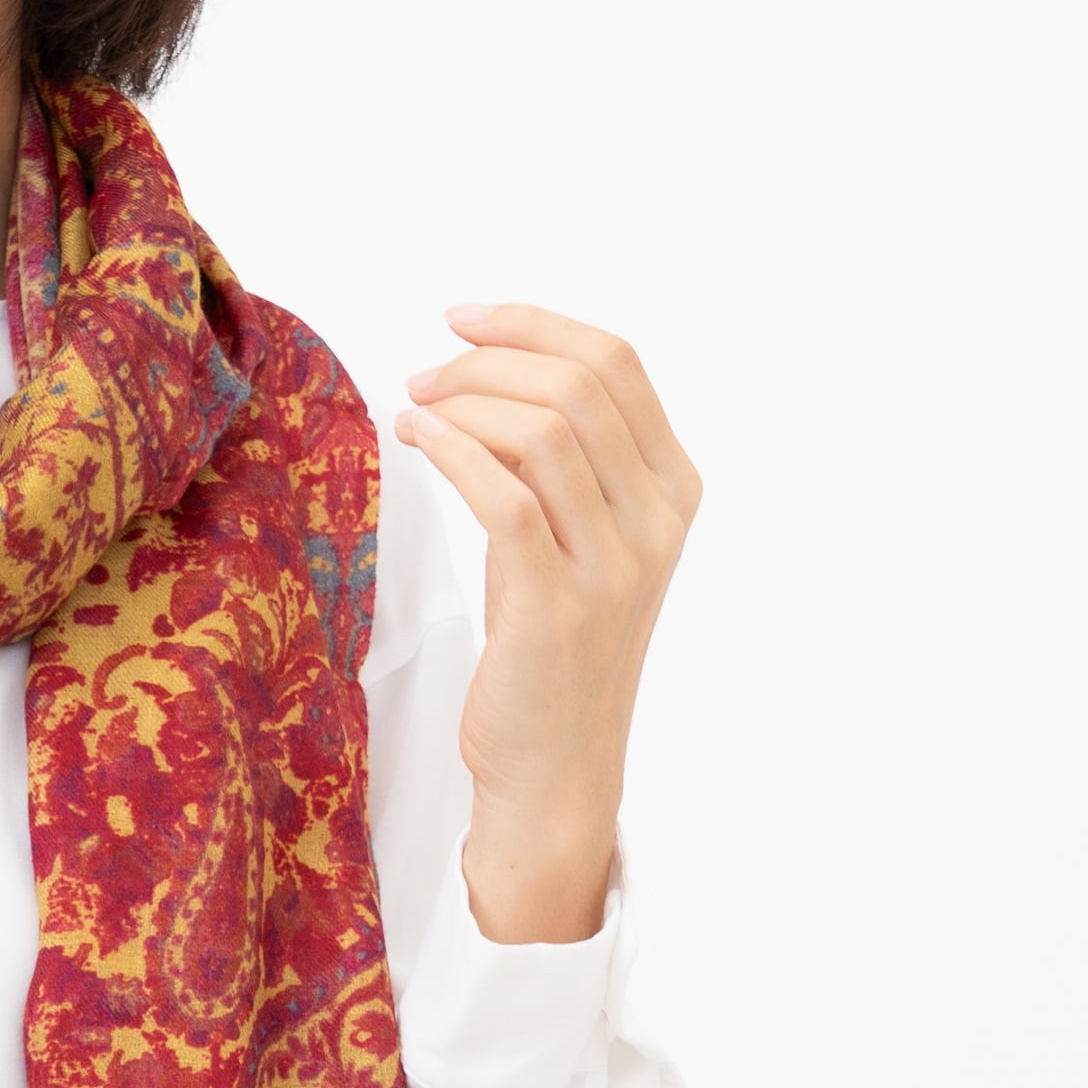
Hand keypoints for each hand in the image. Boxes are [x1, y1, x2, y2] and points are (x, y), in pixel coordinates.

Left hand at [397, 304, 699, 943]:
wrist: (556, 768)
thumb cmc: (548, 651)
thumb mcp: (569, 542)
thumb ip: (557, 464)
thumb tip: (487, 375)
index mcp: (674, 490)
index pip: (618, 364)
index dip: (535, 324)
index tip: (463, 318)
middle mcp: (657, 521)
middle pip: (578, 386)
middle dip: (488, 361)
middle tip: (425, 374)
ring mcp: (614, 564)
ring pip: (544, 429)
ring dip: (463, 402)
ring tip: (413, 409)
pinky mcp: (556, 604)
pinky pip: (506, 494)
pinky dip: (453, 451)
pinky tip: (414, 440)